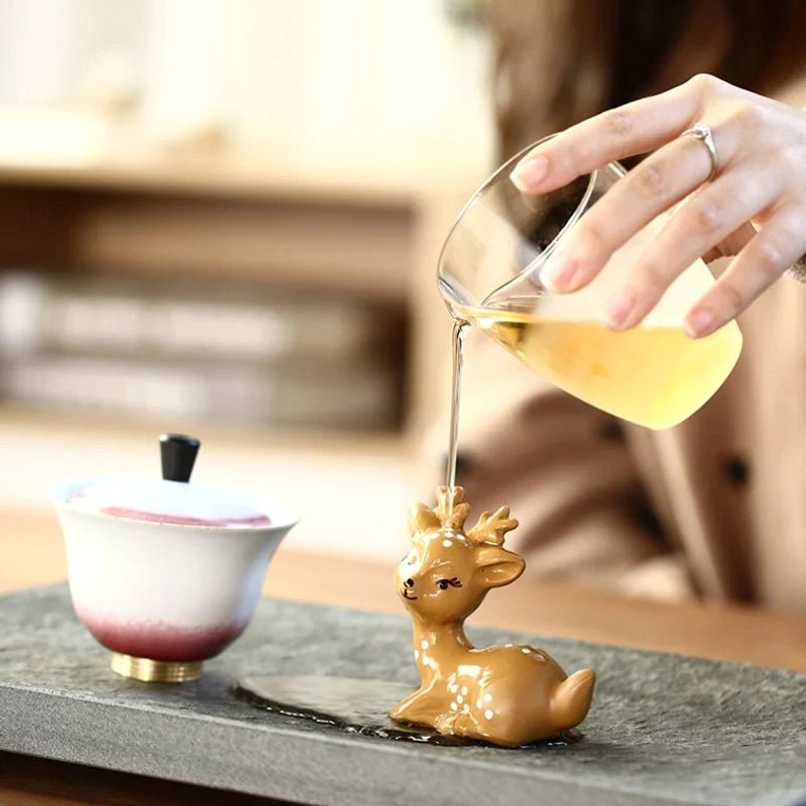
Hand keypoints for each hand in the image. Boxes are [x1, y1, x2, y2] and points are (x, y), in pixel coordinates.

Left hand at [509, 74, 805, 337]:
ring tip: (616, 320)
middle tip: (561, 280)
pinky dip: (726, 296)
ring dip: (653, 273)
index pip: (622, 125)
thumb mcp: (700, 149)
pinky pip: (764, 258)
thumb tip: (569, 254)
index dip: (573, 151)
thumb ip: (648, 183)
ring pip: (702, 220)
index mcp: (693, 107)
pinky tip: (692, 327)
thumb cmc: (744, 164)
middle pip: (656, 180)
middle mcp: (733, 128)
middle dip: (602, 234)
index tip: (526, 180)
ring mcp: (772, 168)